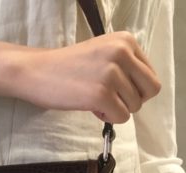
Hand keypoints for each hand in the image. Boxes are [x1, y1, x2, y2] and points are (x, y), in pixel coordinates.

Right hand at [18, 31, 161, 123]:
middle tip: (109, 100)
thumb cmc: (65, 67)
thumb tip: (141, 92)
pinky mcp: (100, 94)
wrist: (35, 71)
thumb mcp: (101, 53)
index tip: (113, 89)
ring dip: (115, 110)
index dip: (133, 89)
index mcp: (125, 40)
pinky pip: (120, 117)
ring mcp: (111, 74)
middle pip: (149, 91)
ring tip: (93, 101)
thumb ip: (124, 64)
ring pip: (134, 107)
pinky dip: (107, 118)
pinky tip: (90, 107)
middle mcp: (122, 53)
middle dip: (131, 101)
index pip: (150, 75)